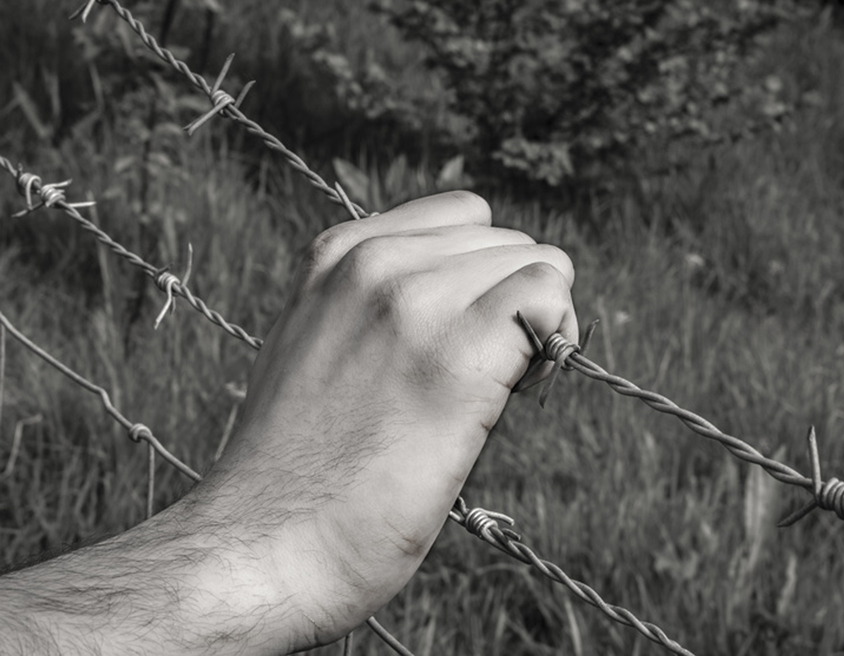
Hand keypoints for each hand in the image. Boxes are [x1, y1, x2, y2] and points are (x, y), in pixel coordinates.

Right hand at [189, 191, 577, 649]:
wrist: (262, 547)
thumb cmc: (300, 469)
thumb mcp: (320, 347)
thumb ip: (377, 307)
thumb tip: (464, 303)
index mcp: (341, 254)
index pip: (464, 218)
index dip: (484, 274)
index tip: (471, 333)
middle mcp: (377, 261)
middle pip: (509, 242)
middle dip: (515, 300)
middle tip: (491, 375)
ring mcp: (414, 302)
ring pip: (540, 263)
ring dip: (542, 322)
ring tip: (504, 389)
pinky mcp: (456, 356)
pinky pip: (548, 298)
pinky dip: (556, 340)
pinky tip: (524, 391)